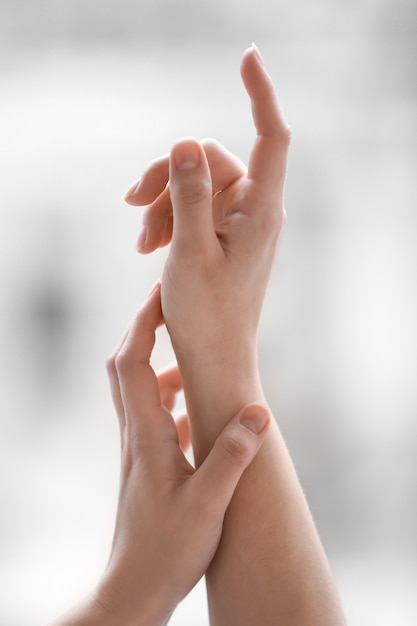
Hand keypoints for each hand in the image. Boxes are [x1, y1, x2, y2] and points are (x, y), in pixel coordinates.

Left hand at [59, 283, 268, 625]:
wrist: (134, 588)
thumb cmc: (167, 549)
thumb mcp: (208, 503)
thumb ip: (232, 455)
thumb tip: (259, 411)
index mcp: (145, 435)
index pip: (132, 363)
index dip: (143, 324)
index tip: (162, 295)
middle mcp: (135, 434)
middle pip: (125, 366)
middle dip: (144, 329)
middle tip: (173, 306)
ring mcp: (137, 448)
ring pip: (138, 389)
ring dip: (159, 362)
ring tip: (193, 353)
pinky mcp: (145, 461)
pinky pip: (152, 414)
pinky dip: (169, 395)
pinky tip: (195, 405)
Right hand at [124, 46, 289, 367]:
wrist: (214, 355)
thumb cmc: (206, 313)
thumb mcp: (188, 251)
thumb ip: (188, 195)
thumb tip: (185, 141)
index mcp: (260, 211)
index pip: (272, 137)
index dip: (261, 94)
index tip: (246, 57)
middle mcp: (255, 209)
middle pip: (209, 159)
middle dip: (165, 176)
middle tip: (130, 203)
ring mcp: (240, 220)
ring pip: (194, 182)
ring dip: (160, 203)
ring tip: (141, 241)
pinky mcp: (224, 232)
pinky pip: (193, 205)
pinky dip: (167, 218)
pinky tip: (148, 245)